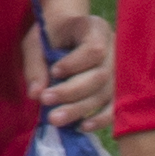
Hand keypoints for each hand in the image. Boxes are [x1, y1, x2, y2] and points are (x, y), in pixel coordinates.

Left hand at [29, 9, 117, 133]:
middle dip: (71, 91)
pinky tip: (82, 126)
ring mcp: (119, 69)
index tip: (54, 72)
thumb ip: (35, 66)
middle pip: (100, 75)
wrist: (65, 34)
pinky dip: (100, 119)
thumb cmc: (51, 36)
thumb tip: (36, 94)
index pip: (94, 49)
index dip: (75, 64)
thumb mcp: (37, 44)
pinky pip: (114, 107)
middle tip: (46, 100)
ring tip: (55, 119)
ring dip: (80, 108)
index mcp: (96, 29)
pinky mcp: (118, 88)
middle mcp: (114, 49)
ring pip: (105, 94)